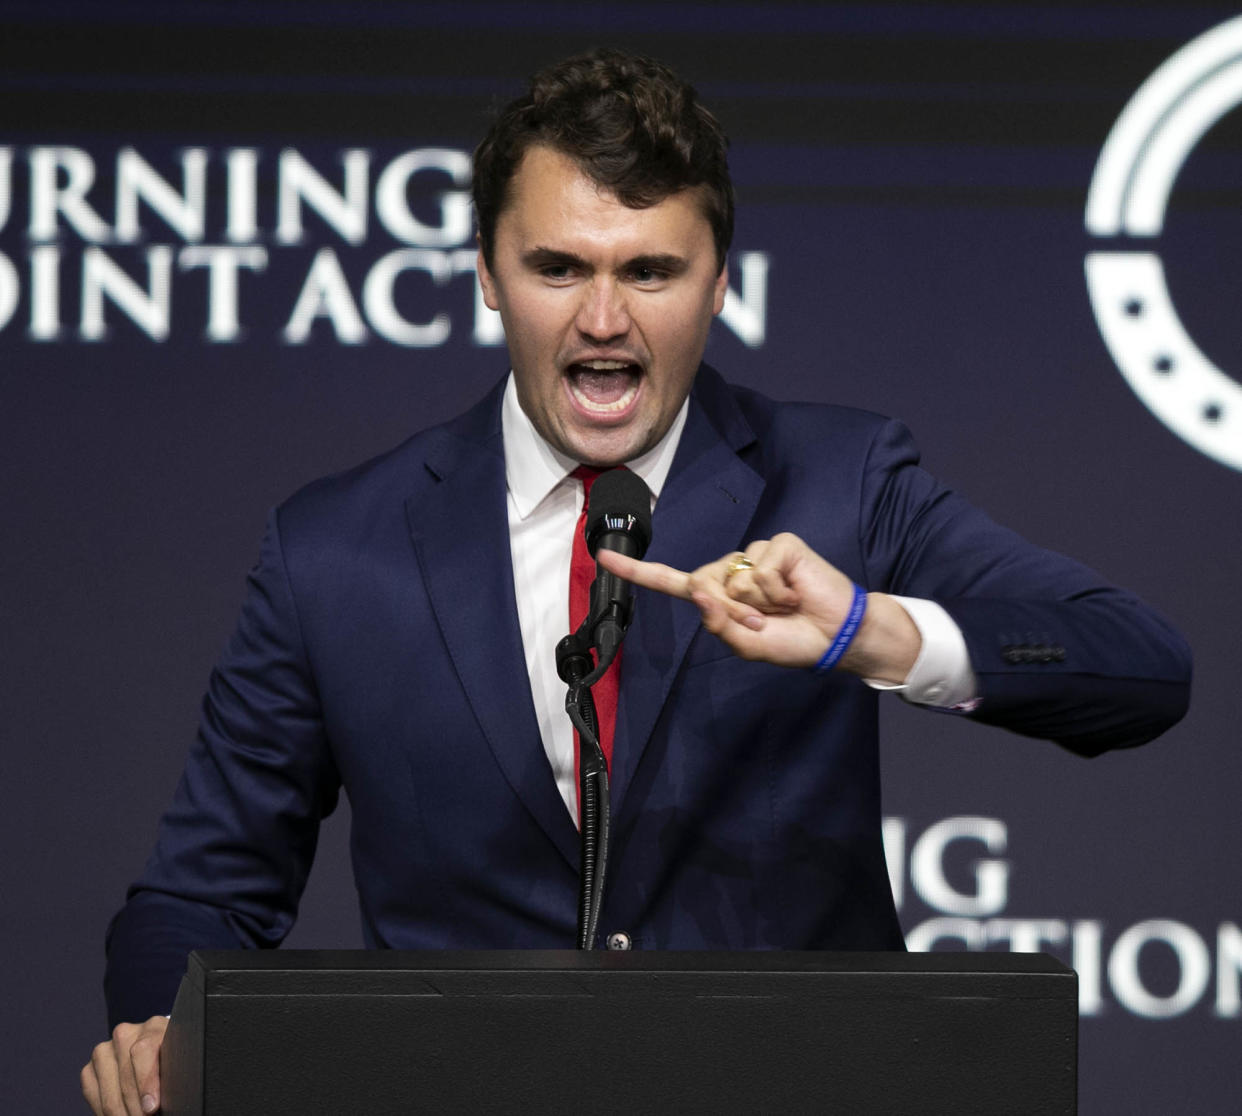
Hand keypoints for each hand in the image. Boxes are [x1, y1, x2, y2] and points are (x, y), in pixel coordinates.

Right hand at [81, 1015, 167, 1115]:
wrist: (155, 1053)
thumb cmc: (173, 1061)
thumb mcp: (180, 1060)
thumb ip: (175, 1070)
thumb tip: (162, 1097)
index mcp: (153, 1027)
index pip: (143, 1051)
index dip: (146, 1082)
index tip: (151, 1107)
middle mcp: (125, 1034)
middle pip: (126, 1076)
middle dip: (136, 1108)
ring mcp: (104, 1050)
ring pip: (109, 1092)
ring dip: (121, 1113)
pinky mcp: (90, 1068)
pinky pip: (94, 1097)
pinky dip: (106, 1113)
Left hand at [596, 531, 919, 680]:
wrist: (834, 637)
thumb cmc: (791, 641)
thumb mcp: (746, 644)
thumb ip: (718, 623)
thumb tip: (699, 590)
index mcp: (718, 596)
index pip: (671, 581)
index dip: (637, 571)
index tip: (604, 557)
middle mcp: (731, 570)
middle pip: (702, 581)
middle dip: (732, 609)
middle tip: (763, 621)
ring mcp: (755, 554)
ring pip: (733, 576)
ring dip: (759, 602)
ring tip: (783, 607)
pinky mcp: (779, 545)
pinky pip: (762, 567)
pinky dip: (777, 589)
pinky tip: (794, 593)